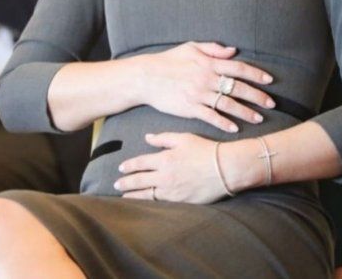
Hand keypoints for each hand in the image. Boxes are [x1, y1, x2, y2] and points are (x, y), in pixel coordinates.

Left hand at [115, 133, 265, 202]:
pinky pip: (160, 203)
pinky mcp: (181, 201)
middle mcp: (165, 176)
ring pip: (147, 195)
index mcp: (165, 158)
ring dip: (133, 196)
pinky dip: (149, 203)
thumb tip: (147, 138)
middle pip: (139, 181)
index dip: (129, 166)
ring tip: (124, 197)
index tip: (121, 168)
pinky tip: (144, 204)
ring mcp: (172, 191)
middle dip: (126, 183)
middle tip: (116, 185)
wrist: (225, 168)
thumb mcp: (184, 138)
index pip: (140, 163)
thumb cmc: (205, 149)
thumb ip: (163, 138)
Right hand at [140, 41, 274, 132]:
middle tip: (271, 103)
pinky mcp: (189, 108)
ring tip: (259, 118)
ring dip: (245, 112)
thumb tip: (233, 51)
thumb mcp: (191, 47)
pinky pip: (211, 117)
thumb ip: (213, 48)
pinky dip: (224, 123)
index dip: (256, 74)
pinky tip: (235, 128)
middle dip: (257, 96)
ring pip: (228, 104)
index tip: (269, 81)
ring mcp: (198, 94)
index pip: (238, 68)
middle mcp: (206, 78)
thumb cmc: (169, 61)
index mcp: (209, 63)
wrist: (146, 77)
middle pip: (238, 88)